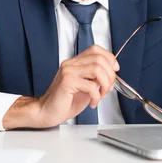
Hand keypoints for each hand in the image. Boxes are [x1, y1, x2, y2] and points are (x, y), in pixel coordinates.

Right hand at [2, 45, 118, 128]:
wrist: (46, 112)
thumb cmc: (64, 102)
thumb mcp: (85, 87)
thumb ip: (95, 78)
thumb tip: (111, 76)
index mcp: (74, 63)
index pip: (95, 50)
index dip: (109, 58)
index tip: (115, 69)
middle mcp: (71, 64)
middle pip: (99, 58)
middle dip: (110, 75)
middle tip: (108, 88)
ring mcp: (68, 71)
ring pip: (97, 69)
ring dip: (104, 84)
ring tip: (101, 95)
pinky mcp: (67, 82)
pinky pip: (91, 85)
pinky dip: (96, 96)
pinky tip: (92, 102)